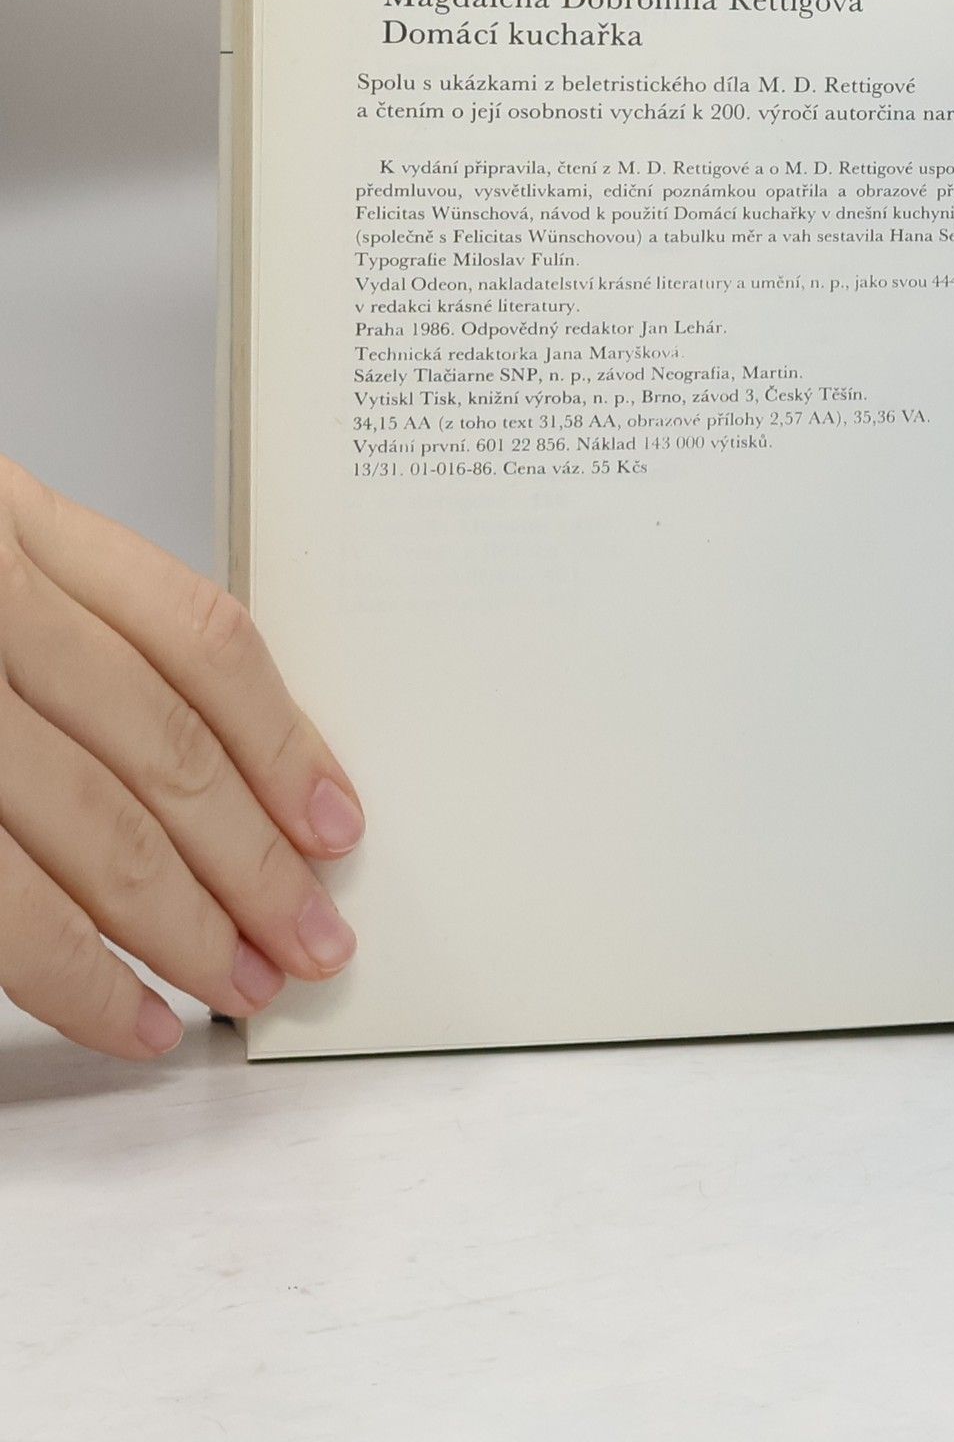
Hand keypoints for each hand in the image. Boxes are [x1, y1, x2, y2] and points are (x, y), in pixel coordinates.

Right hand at [0, 456, 361, 1058]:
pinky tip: (131, 1014)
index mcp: (11, 524)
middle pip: (158, 749)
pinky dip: (71, 974)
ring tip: (244, 986)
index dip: (284, 742)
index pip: (197, 640)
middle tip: (310, 940)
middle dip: (253, 863)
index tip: (336, 825)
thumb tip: (228, 772)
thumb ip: (77, 628)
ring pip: (90, 829)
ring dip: (185, 928)